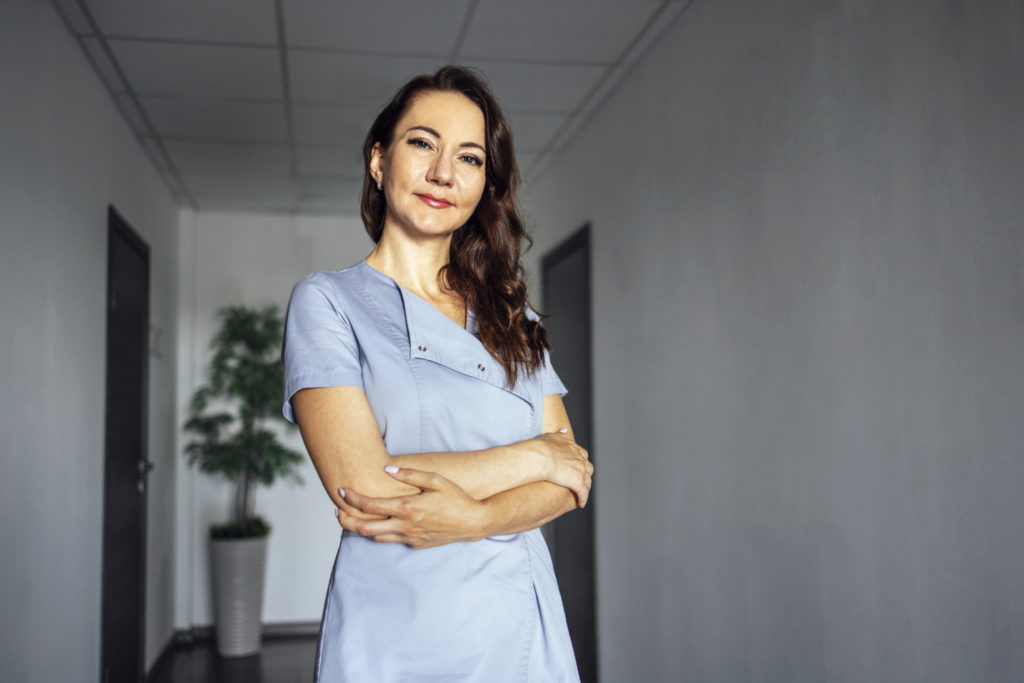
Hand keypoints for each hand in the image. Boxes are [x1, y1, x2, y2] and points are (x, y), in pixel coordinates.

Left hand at [336, 467, 490, 548]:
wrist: (473, 522)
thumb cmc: (456, 498)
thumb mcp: (436, 480)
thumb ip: (411, 475)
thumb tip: (387, 471)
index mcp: (408, 509)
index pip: (371, 505)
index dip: (353, 499)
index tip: (342, 491)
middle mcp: (405, 526)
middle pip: (365, 528)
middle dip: (346, 520)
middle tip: (337, 512)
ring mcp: (410, 538)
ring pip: (376, 537)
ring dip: (360, 529)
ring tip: (350, 519)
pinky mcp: (416, 545)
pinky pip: (392, 540)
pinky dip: (379, 533)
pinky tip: (377, 524)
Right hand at [531, 429, 593, 506]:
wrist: (540, 456)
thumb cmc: (541, 447)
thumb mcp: (551, 436)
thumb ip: (560, 434)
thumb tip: (565, 429)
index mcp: (574, 448)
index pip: (582, 456)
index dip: (580, 462)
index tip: (576, 467)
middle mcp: (580, 458)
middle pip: (588, 469)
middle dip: (585, 475)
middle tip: (580, 481)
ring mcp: (580, 470)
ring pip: (587, 482)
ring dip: (585, 488)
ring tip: (580, 494)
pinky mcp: (578, 482)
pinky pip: (583, 493)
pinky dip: (582, 498)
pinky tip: (580, 504)